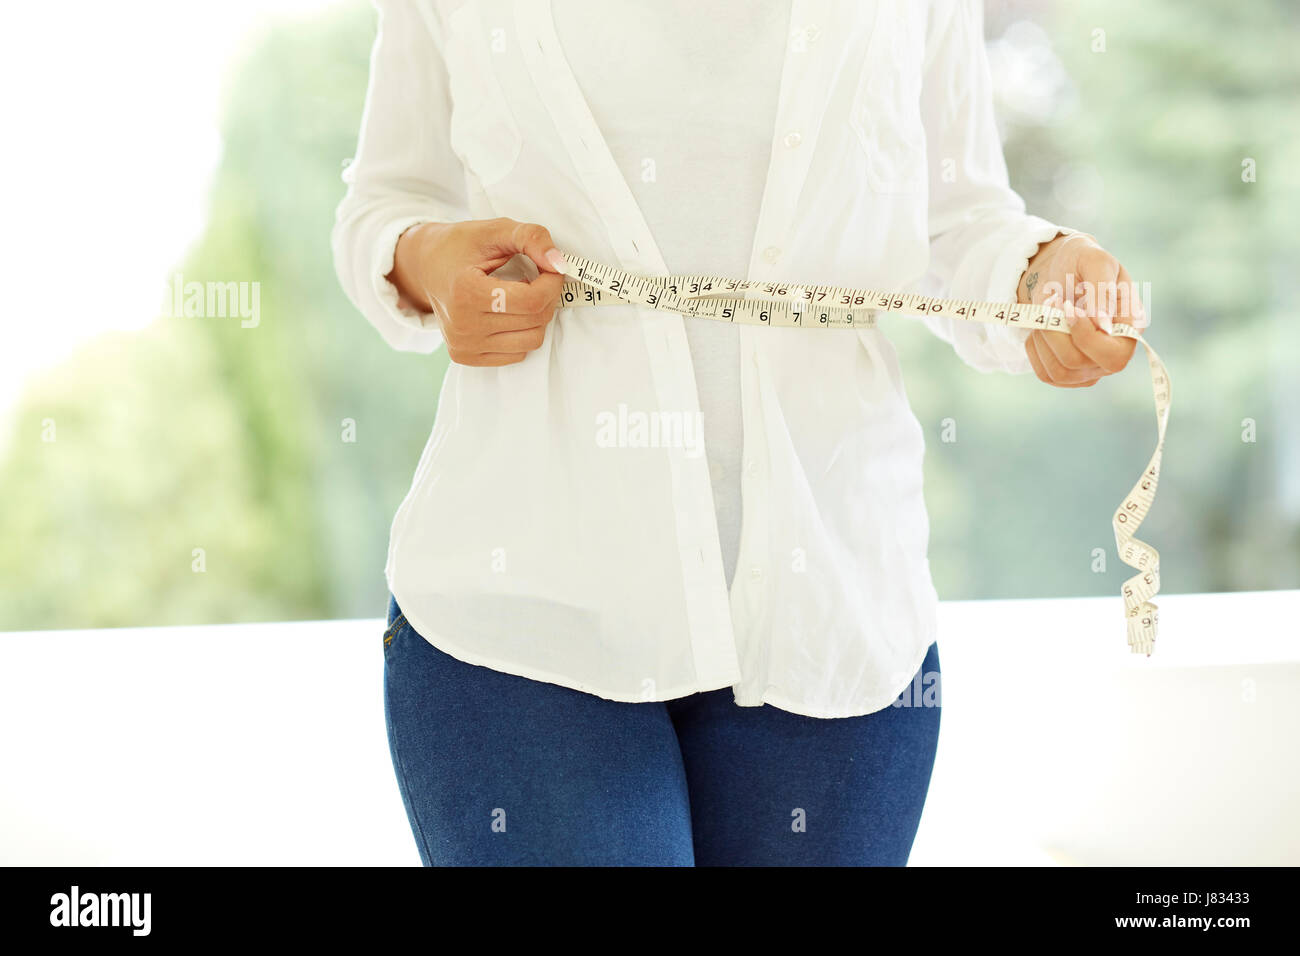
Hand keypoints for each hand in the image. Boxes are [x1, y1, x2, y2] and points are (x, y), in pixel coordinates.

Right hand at [388, 217, 567, 366]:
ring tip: (520, 296)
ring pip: (531, 341)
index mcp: (466, 292)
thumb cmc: (461, 246)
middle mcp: (462, 326)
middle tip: (537, 278)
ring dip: (536, 317)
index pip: (531, 300)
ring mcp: (463, 345)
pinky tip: (507, 313)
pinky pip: (517, 354)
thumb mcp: (495, 230)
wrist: (425, 266)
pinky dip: (521, 332)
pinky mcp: (465, 357)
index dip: (552, 282)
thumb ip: (531, 238)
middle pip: (535, 321)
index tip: (551, 268)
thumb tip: (560, 264)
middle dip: (546, 297)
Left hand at [1017, 232, 1148, 387]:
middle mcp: (1114, 350)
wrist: (1056, 270)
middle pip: (1081, 363)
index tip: (1070, 308)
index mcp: (1131, 325)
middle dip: (1056, 335)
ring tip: (1046, 312)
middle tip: (1052, 304)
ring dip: (1043, 338)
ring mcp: (1092, 366)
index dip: (1087, 337)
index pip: (1116, 354)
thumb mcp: (1094, 261)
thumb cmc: (1080, 261)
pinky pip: (1046, 374)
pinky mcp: (1069, 372)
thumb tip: (1103, 326)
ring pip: (1060, 371)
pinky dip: (1035, 349)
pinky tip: (1041, 328)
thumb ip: (1102, 290)